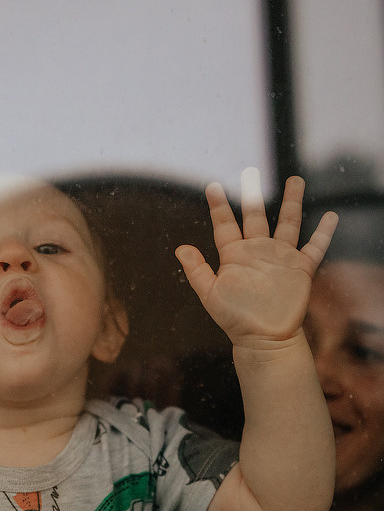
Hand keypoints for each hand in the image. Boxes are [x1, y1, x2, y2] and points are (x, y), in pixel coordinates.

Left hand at [175, 168, 337, 349]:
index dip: (218, 206)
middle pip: (256, 216)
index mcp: (234, 255)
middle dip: (253, 194)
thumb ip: (197, 271)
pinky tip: (331, 216)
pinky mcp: (300, 270)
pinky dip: (323, 233)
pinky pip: (314, 247)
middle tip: (251, 171)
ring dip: (291, 202)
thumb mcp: (210, 294)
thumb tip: (180, 248)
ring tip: (295, 180)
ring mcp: (279, 258)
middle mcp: (257, 251)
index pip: (224, 225)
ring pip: (287, 223)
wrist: (264, 339)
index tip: (212, 186)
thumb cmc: (235, 319)